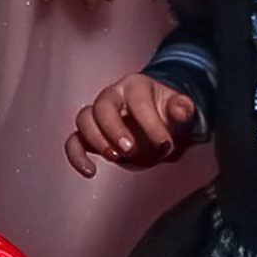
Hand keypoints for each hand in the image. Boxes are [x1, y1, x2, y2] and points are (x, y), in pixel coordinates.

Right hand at [68, 73, 199, 176]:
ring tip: (114, 157)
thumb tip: (182, 109)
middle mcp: (112, 96)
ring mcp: (97, 114)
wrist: (154, 122)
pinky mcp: (88, 134)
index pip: (137, 99)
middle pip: (103, 105)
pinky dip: (76, 156)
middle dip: (114, 129)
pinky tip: (89, 171)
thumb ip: (182, 108)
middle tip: (130, 148)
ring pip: (84, 120)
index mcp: (135, 86)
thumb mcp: (178, 110)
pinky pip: (73, 141)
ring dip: (96, 140)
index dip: (150, 121)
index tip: (164, 143)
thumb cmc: (163, 114)